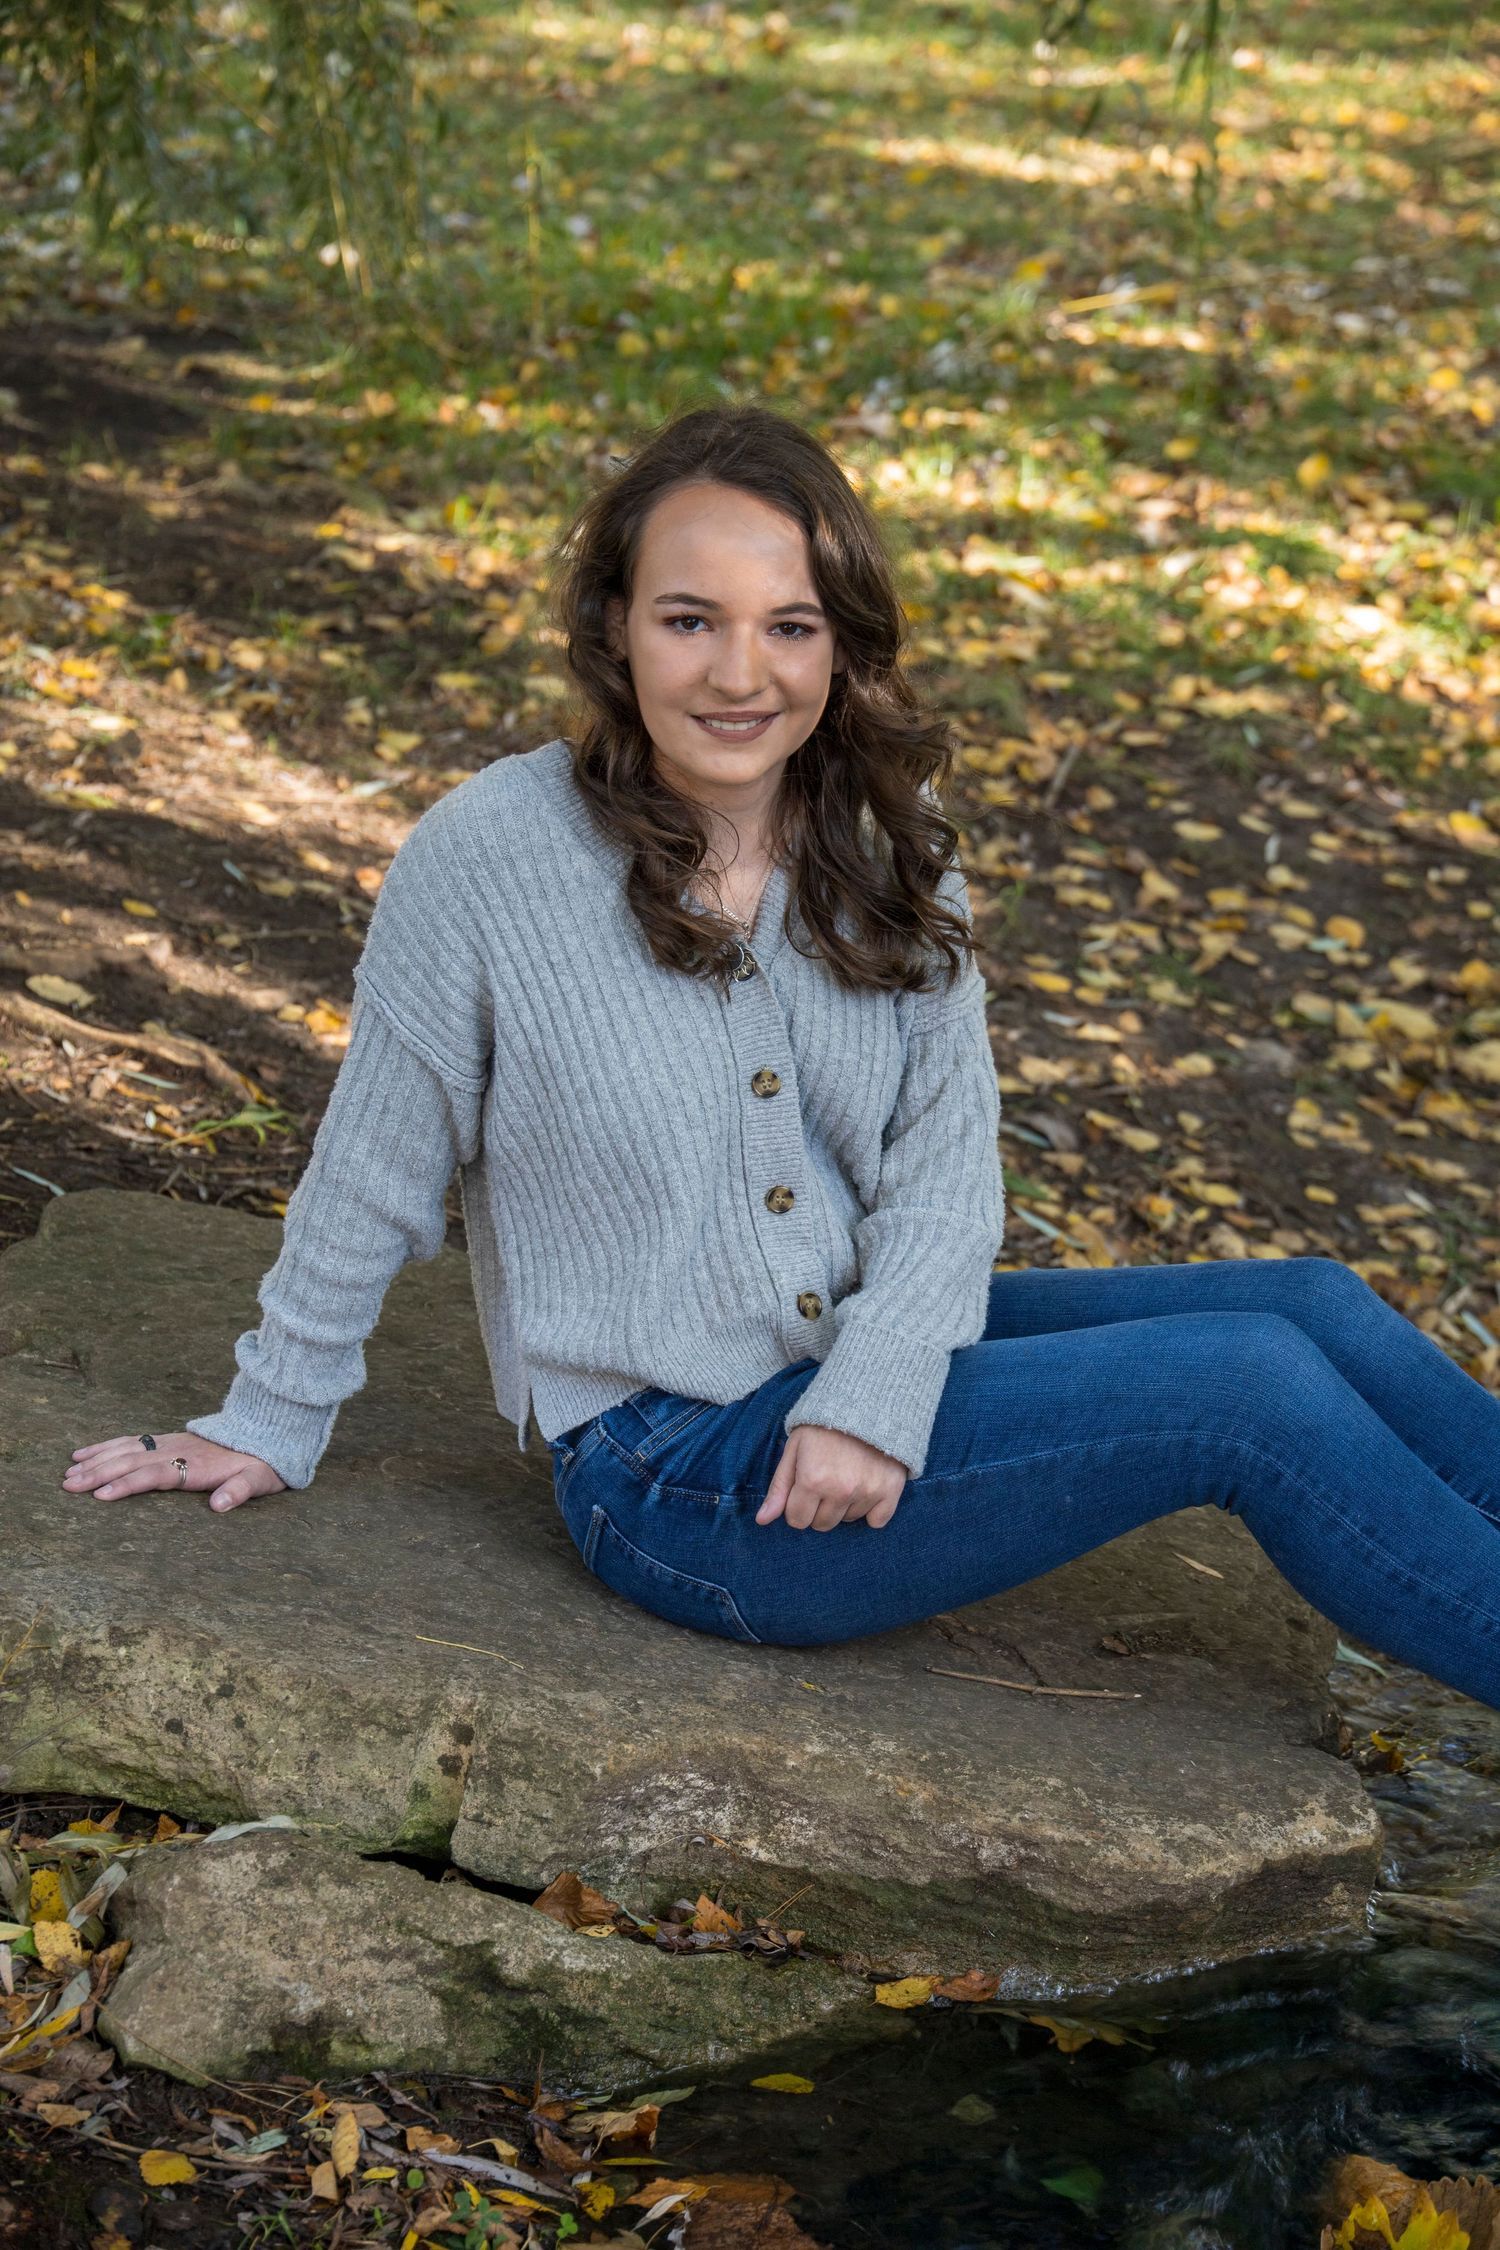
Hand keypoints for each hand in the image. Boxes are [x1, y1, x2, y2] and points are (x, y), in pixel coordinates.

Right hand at [62, 1431, 287, 1513]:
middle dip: (98, 1473)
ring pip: (125, 1450)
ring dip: (95, 1460)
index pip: (154, 1475)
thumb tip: (220, 1505)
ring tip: (68, 1472)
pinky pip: (129, 1442)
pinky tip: (83, 1452)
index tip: (100, 1495)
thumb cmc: (261, 1464)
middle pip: (131, 1461)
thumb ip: (240, 1491)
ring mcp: (168, 1442)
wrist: (265, 1432)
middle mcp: (176, 1450)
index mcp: (195, 1465)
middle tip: (68, 1486)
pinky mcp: (165, 1439)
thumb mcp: (260, 1479)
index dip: (127, 1485)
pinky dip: (104, 1447)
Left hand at [756, 1423, 906, 1532]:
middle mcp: (840, 1490)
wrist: (866, 1402)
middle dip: (819, 1507)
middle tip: (826, 1480)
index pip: (797, 1520)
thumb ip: (779, 1487)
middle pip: (822, 1524)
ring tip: (847, 1476)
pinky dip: (871, 1510)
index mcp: (812, 1480)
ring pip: (848, 1521)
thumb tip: (762, 1520)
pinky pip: (877, 1521)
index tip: (804, 1488)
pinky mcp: (890, 1491)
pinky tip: (866, 1488)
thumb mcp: (794, 1449)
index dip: (797, 1506)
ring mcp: (867, 1492)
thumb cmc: (822, 1425)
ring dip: (844, 1506)